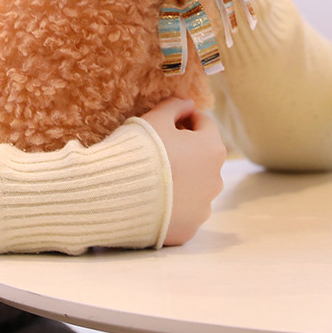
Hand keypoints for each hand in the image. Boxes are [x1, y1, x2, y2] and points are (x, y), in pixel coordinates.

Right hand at [141, 98, 225, 245]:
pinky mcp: (188, 229)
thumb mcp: (155, 118)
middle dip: (186, 150)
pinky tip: (154, 200)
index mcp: (212, 148)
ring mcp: (203, 207)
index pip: (204, 124)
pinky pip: (184, 212)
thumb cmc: (139, 151)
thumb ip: (175, 105)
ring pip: (196, 186)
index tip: (167, 122)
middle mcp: (215, 179)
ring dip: (183, 179)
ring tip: (155, 176)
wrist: (116, 195)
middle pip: (202, 157)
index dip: (184, 119)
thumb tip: (188, 103)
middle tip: (158, 149)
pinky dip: (174, 206)